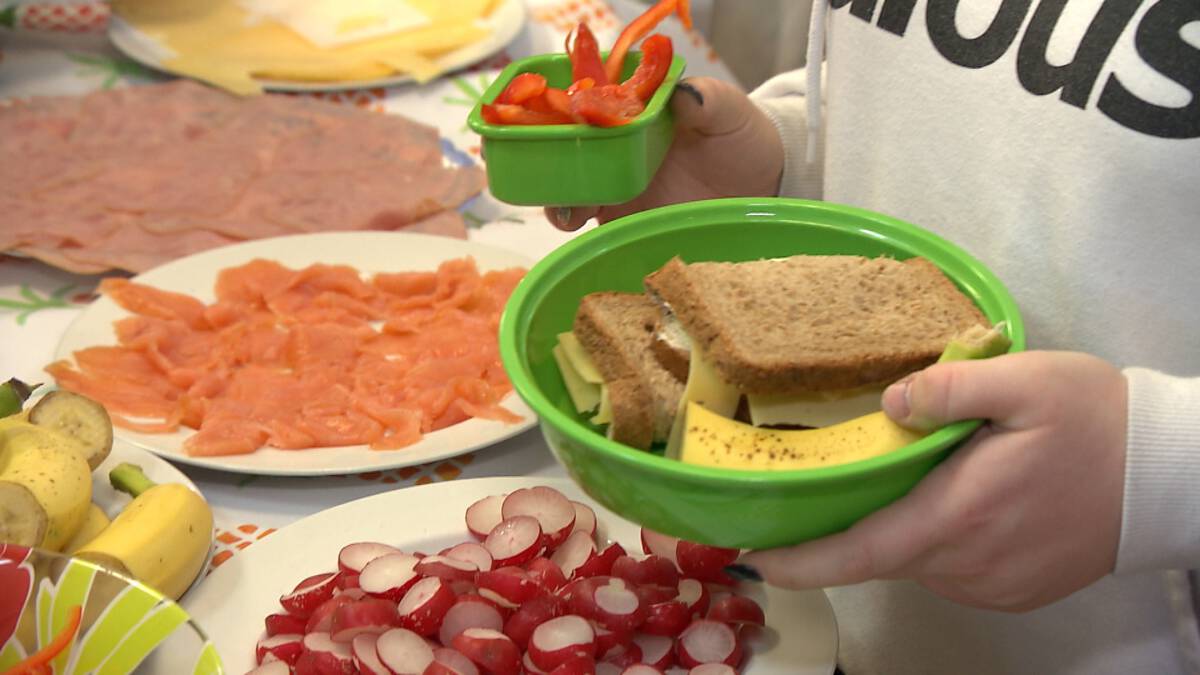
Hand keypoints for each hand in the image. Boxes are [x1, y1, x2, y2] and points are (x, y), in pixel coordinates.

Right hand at [545, 77, 783, 229]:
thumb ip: (706, 100)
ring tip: (568, 211)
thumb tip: (685, 94)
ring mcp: (615, 185)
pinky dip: (577, 228)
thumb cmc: (740, 138)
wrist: (760, 186)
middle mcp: (615, 146)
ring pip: (568, 189)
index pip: (586, 103)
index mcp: (632, 111)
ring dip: (558, 198)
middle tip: (553, 173)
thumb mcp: (728, 113)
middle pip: (564, 149)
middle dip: (548, 159)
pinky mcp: (622, 221)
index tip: (563, 116)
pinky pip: (590, 226)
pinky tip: (578, 230)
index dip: (565, 108)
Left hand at [739, 351, 1128, 611]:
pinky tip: (956, 497)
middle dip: (849, 524)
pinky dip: (936, 537)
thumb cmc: (1095, 421)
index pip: (859, 552)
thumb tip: (891, 403)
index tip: (757, 557)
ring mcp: (992, 585)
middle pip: (882, 552)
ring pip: (916, 559)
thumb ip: (947, 389)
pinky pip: (950, 568)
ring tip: (913, 475)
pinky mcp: (1013, 591)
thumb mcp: (1024, 380)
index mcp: (957, 515)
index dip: (803, 561)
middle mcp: (966, 564)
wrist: (1170, 475)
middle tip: (833, 480)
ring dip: (901, 525)